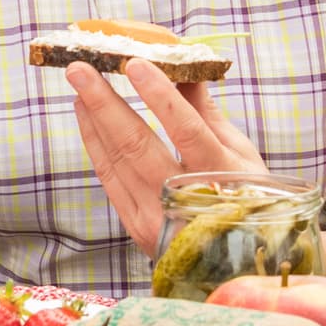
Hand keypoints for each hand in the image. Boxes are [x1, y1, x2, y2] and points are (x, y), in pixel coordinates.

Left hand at [65, 62, 273, 251]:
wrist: (237, 261)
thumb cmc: (247, 198)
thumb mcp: (240, 154)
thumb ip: (206, 112)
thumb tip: (184, 67)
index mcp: (220, 178)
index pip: (186, 132)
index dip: (160, 97)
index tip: (136, 64)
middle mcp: (182, 200)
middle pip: (137, 146)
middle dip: (104, 103)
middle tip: (80, 68)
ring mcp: (154, 217)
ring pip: (115, 161)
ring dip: (93, 119)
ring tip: (78, 83)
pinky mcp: (135, 226)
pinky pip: (109, 178)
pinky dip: (95, 144)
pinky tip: (86, 116)